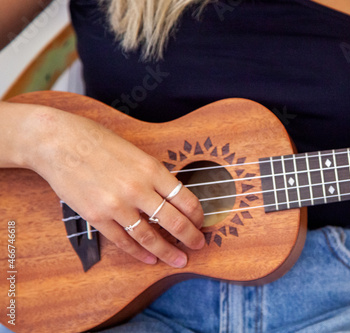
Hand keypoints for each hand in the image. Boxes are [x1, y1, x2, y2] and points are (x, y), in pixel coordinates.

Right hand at [27, 105, 204, 267]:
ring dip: (167, 252)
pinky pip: (123, 241)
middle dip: (191, 237)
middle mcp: (138, 189)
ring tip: (179, 260)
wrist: (58, 143)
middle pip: (174, 221)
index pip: (186, 199)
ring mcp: (117, 205)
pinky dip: (139, 253)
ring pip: (150, 237)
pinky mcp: (97, 217)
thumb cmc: (98, 141)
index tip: (201, 222)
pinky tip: (150, 259)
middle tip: (199, 245)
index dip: (198, 215)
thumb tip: (173, 197)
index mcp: (152, 169)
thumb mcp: (136, 152)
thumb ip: (154, 175)